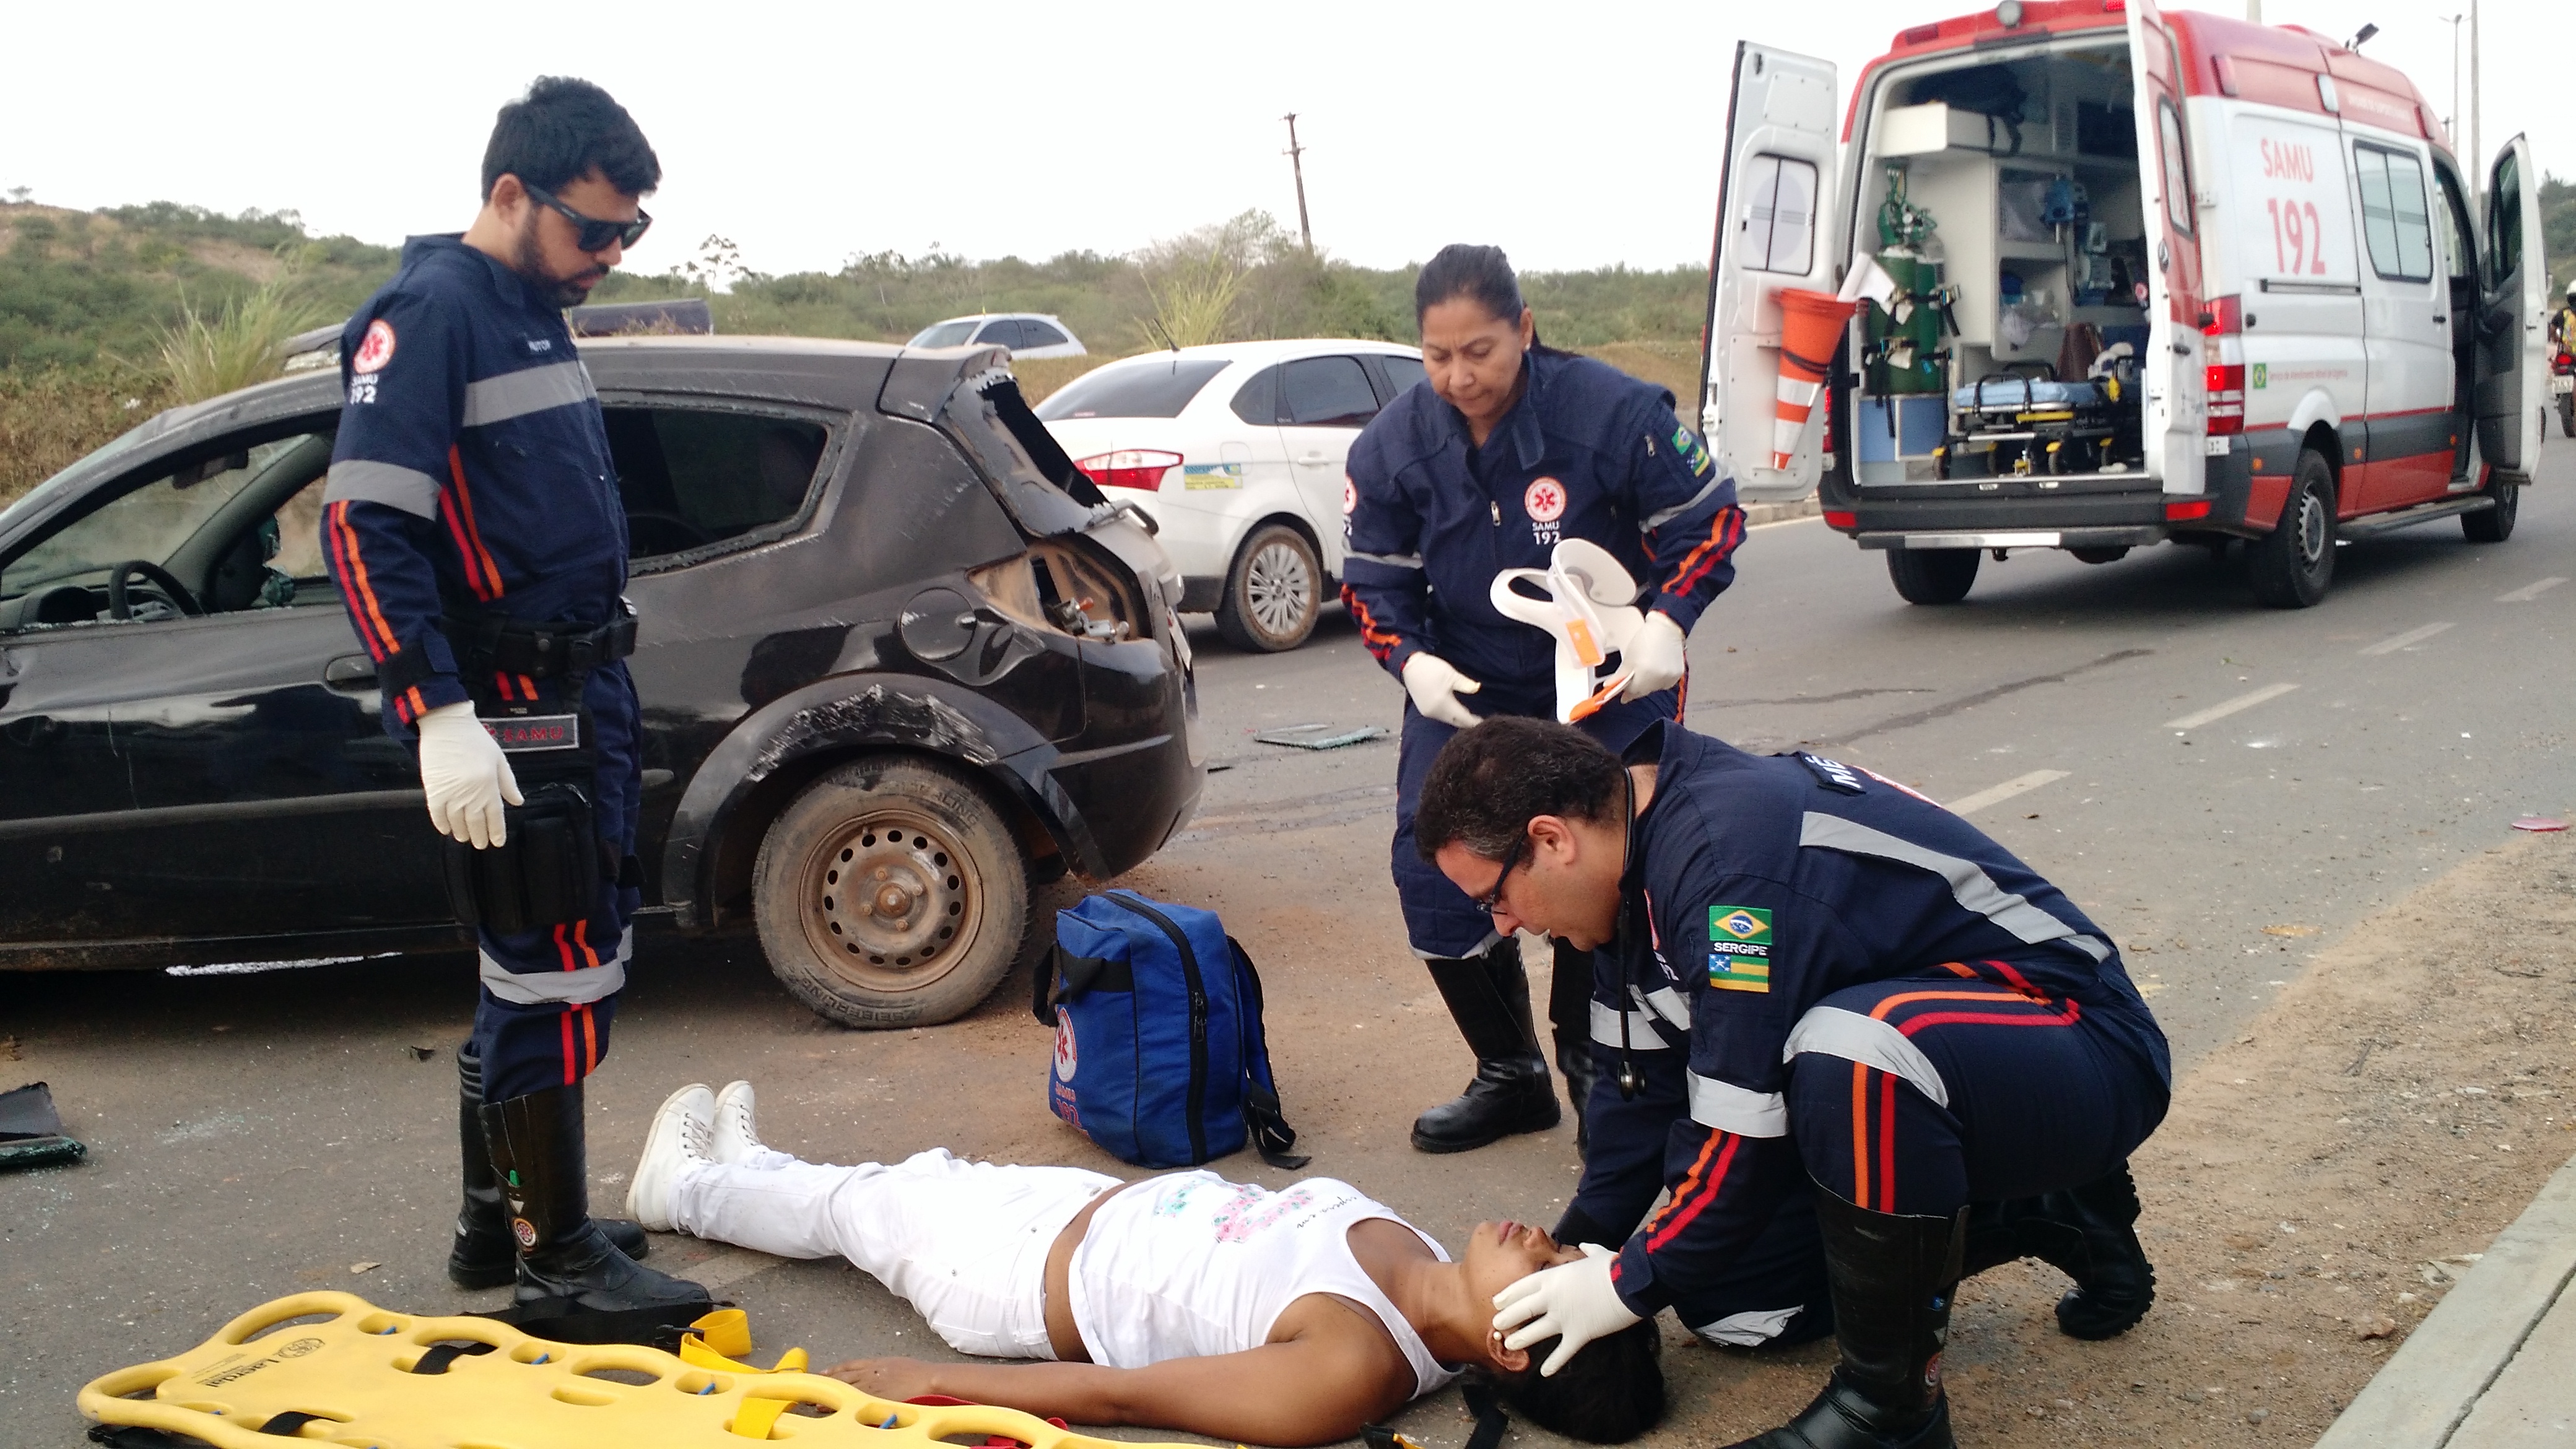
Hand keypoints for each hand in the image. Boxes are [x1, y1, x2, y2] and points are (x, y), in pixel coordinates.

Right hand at [414, 701, 521, 848]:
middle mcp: (470, 793)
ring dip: (461, 832)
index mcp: (488, 785)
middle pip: (475, 822)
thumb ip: (508, 783)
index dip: (496, 831)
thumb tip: (518, 802)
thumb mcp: (498, 759)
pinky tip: (446, 830)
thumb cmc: (476, 740)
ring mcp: (450, 793)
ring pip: (456, 821)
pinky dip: (441, 824)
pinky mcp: (432, 790)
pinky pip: (436, 813)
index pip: (494, 816)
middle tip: (481, 845)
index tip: (498, 842)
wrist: (447, 725)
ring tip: (465, 838)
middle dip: (479, 836)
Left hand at [820, 1357, 940, 1400]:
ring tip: (816, 1402)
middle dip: (826, 1382)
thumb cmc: (920, 1373)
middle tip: (812, 1388)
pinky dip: (840, 1403)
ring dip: (829, 1395)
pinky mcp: (874, 1398)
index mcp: (877, 1363)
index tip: (823, 1373)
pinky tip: (831, 1407)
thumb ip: (885, 1370)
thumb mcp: (899, 1365)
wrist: (929, 1379)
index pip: (850, 1365)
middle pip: (842, 1377)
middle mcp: (870, 1373)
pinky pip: (853, 1400)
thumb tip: (881, 1375)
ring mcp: (871, 1385)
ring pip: (844, 1388)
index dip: (835, 1369)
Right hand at [1402, 652, 1483, 729]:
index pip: (1463, 718)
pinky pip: (1441, 717)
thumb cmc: (1430, 668)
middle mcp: (1435, 712)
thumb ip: (1465, 684)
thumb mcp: (1451, 674)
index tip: (1486, 723)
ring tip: (1470, 717)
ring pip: (1448, 720)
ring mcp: (1428, 712)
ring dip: (1459, 720)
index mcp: (1443, 704)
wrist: (1409, 666)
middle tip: (1480, 721)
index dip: (1474, 721)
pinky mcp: (1424, 710)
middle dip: (1468, 722)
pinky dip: (1450, 716)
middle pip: (1456, 722)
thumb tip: (1477, 688)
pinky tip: (1456, 712)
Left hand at [1491, 1242, 1640, 1376]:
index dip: (1508, 1295)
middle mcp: (1553, 1298)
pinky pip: (1563, 1351)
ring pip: (1535, 1332)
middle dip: (1507, 1318)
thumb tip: (1585, 1245)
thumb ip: (1587, 1250)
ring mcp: (1564, 1317)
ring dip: (1521, 1339)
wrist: (1629, 1283)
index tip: (1498, 1301)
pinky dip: (1554, 1363)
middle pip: (1523, 1310)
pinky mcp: (1579, 1333)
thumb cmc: (1613, 1267)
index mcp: (1554, 1277)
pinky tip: (1545, 1372)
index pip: (1523, 1287)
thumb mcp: (1596, 1254)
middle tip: (1496, 1325)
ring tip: (1510, 1345)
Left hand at [1618, 611, 1686, 701]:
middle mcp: (1658, 677)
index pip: (1633, 691)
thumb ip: (1620, 675)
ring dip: (1648, 684)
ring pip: (1654, 688)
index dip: (1626, 692)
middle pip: (1644, 691)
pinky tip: (1656, 670)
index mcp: (1644, 672)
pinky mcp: (1678, 675)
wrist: (1666, 628)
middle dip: (1637, 687)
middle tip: (1633, 679)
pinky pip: (1665, 684)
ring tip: (1646, 670)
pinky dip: (1659, 680)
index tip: (1623, 695)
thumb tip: (1610, 686)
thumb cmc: (1647, 639)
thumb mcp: (1629, 656)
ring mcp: (1669, 677)